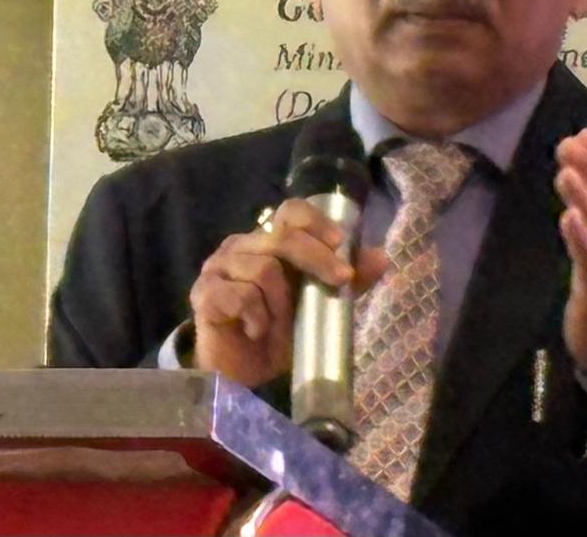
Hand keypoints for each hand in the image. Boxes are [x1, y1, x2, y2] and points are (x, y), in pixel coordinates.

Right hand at [189, 199, 387, 387]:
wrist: (242, 374)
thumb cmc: (279, 332)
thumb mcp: (320, 305)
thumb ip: (348, 280)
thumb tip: (382, 257)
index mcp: (267, 240)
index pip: (290, 212)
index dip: (316, 222)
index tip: (340, 243)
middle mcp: (241, 246)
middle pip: (281, 238)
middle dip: (316, 259)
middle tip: (340, 281)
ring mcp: (218, 268)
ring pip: (262, 269)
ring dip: (280, 303)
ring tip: (279, 324)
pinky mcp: (204, 294)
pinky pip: (238, 296)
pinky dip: (256, 317)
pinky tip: (257, 331)